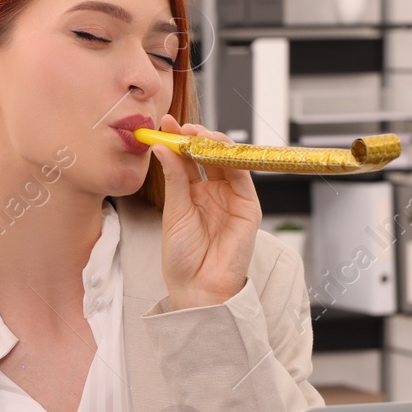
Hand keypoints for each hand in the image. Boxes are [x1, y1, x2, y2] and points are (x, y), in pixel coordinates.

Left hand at [147, 114, 262, 309]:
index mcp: (194, 193)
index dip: (178, 140)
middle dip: (195, 136)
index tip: (165, 124)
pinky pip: (242, 175)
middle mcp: (215, 192)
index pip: (188, 158)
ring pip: (227, 160)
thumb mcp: (174, 211)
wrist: (197, 288)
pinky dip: (229, 159)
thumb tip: (163, 147)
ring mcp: (232, 197)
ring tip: (194, 134)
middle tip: (179, 126)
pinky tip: (212, 150)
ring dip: (212, 142)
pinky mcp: (249, 206)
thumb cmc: (183, 258)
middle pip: (209, 154)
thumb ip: (173, 177)